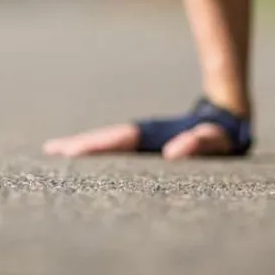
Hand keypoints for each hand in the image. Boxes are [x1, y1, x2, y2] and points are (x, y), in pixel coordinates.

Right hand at [43, 119, 237, 159]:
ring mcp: (141, 138)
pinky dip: (95, 151)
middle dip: (78, 145)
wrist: (224, 116)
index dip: (93, 146)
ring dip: (82, 146)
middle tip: (49, 151)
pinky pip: (115, 148)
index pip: (116, 140)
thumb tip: (174, 153)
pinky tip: (82, 158)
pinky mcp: (144, 145)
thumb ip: (198, 144)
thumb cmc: (221, 135)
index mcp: (151, 134)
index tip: (68, 153)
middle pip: (103, 138)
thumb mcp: (214, 140)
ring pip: (105, 141)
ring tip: (55, 152)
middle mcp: (141, 134)